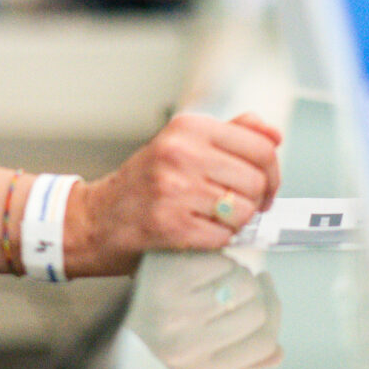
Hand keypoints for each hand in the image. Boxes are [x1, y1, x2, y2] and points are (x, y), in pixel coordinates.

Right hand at [69, 113, 282, 275]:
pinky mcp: (171, 226)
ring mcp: (175, 190)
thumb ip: (231, 133)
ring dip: (235, 223)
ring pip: (243, 211)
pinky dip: (218, 240)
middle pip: (256, 181)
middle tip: (237, 206)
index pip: (261, 146)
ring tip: (212, 218)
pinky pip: (223, 237)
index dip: (272, 172)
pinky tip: (198, 232)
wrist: (95, 220)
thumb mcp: (181, 143)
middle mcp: (181, 154)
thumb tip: (274, 134)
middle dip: (255, 201)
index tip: (265, 185)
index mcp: (188, 128)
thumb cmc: (142, 184)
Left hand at [130, 251, 282, 368]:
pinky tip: (207, 261)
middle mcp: (183, 345)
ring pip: (243, 285)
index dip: (273, 315)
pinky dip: (221, 258)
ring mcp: (174, 310)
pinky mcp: (170, 276)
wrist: (114, 294)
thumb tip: (277, 355)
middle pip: (258, 314)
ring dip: (241, 272)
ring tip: (223, 272)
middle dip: (258, 292)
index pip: (262, 345)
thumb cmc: (162, 320)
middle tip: (244, 280)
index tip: (267, 293)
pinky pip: (223, 263)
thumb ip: (239, 355)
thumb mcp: (195, 348)